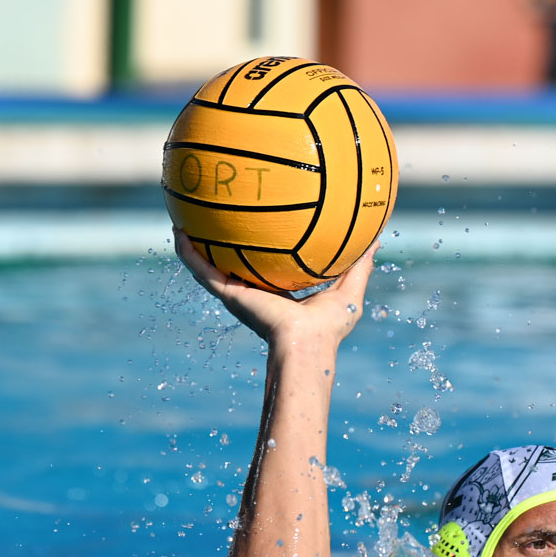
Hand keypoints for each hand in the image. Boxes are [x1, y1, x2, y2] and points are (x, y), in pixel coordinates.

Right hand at [174, 228, 376, 348]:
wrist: (308, 344)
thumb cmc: (330, 326)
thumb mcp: (350, 288)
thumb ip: (361, 263)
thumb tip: (378, 236)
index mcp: (278, 292)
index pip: (265, 266)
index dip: (259, 246)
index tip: (256, 223)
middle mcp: (253, 292)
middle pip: (232, 262)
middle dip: (220, 240)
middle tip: (213, 213)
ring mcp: (237, 294)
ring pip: (207, 264)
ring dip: (193, 243)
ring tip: (182, 216)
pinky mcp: (228, 295)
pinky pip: (200, 270)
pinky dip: (187, 252)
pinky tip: (177, 230)